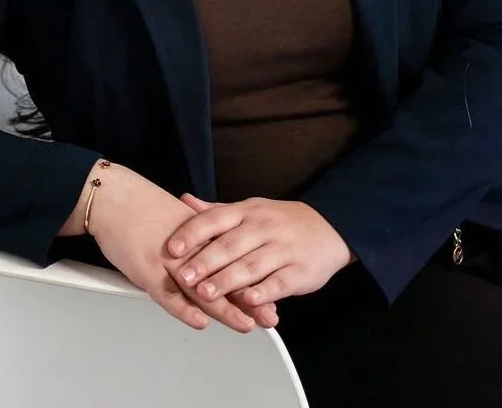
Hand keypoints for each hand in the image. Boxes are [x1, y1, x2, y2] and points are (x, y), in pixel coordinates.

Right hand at [84, 164, 279, 333]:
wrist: (111, 196)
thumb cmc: (140, 208)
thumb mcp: (176, 220)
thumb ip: (197, 239)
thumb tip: (215, 256)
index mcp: (199, 232)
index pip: (233, 260)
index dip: (253, 279)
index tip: (274, 294)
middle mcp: (189, 246)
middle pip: (224, 274)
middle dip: (249, 297)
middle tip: (270, 315)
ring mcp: (167, 259)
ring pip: (201, 286)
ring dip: (226, 307)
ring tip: (247, 323)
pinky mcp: (146, 269)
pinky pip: (168, 292)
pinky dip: (184, 308)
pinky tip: (200, 320)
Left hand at [166, 192, 356, 308]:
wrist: (329, 227)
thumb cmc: (281, 221)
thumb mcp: (249, 209)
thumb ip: (216, 211)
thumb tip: (184, 201)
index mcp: (247, 212)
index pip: (216, 219)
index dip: (193, 233)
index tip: (172, 247)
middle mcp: (263, 228)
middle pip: (231, 244)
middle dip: (205, 262)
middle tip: (183, 277)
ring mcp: (282, 249)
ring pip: (251, 265)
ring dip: (227, 280)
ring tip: (206, 293)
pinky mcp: (299, 271)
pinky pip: (279, 282)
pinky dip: (263, 292)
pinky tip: (249, 301)